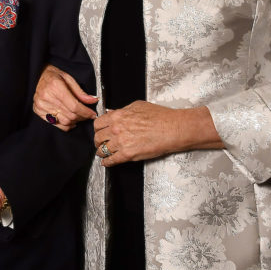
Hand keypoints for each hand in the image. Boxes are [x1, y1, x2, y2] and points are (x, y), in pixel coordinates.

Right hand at [32, 64, 97, 130]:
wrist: (38, 75)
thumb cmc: (53, 75)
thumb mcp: (69, 78)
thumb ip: (80, 92)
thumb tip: (93, 100)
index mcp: (56, 86)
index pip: (74, 106)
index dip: (86, 112)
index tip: (92, 114)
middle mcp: (47, 97)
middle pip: (70, 115)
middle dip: (82, 117)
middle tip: (87, 115)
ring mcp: (41, 105)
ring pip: (64, 121)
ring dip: (75, 121)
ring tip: (79, 116)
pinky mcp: (38, 111)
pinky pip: (55, 124)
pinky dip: (65, 125)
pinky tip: (70, 121)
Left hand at [93, 101, 222, 165]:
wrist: (173, 128)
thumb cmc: (160, 116)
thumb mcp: (137, 106)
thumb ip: (122, 110)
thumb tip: (112, 113)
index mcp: (118, 116)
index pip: (98, 124)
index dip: (98, 129)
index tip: (99, 131)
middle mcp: (116, 129)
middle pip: (98, 137)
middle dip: (98, 141)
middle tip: (100, 143)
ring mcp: (121, 142)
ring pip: (102, 150)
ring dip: (101, 152)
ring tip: (103, 153)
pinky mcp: (128, 154)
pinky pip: (112, 160)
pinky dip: (107, 163)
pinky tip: (107, 163)